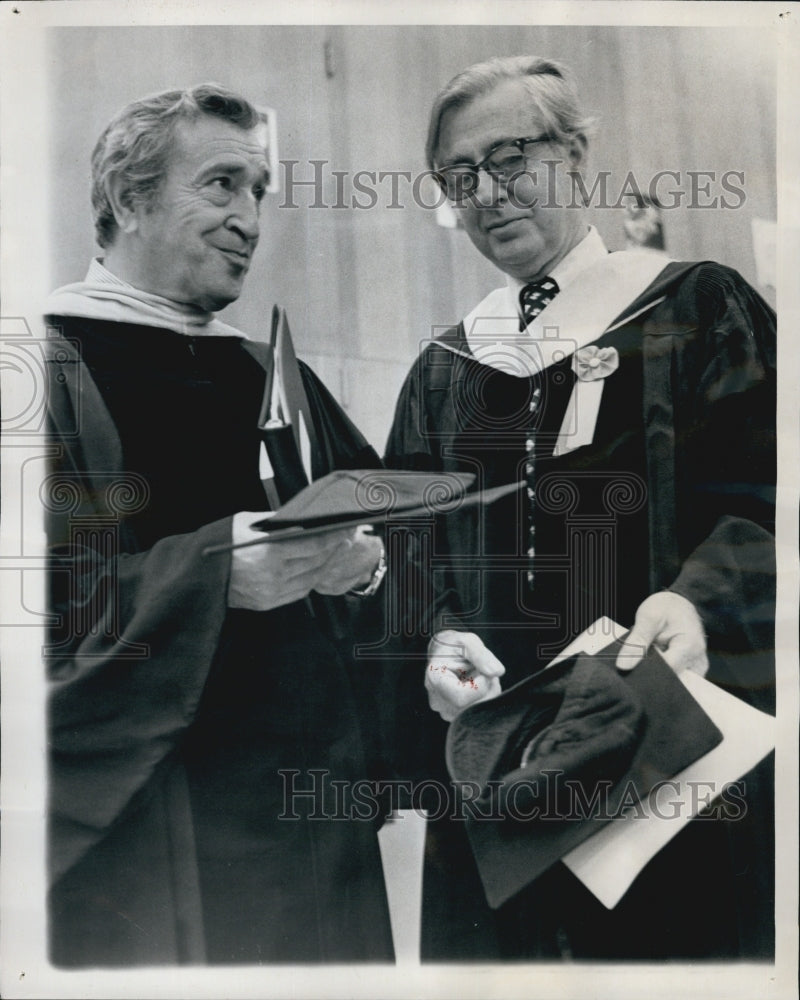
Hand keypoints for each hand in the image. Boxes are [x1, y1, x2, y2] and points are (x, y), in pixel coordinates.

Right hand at [228, 513, 381, 610]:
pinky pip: (299, 592)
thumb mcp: (246, 522)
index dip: (334, 538)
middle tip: (347, 538)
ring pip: (311, 578)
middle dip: (334, 549)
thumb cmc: (219, 542)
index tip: (348, 529)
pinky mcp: (267, 603)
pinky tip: (317, 567)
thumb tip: (304, 518)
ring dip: (326, 565)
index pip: (314, 545)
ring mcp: (270, 592)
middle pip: (316, 562)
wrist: (194, 574)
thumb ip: (277, 521)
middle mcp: (272, 575)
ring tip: (335, 551)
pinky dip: (311, 578)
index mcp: (268, 552)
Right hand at [425, 630, 504, 721]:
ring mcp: (446, 711)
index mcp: (435, 679)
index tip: (483, 670)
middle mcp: (437, 700)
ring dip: (488, 691)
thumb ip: (481, 655)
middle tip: (483, 669)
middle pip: (473, 705)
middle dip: (487, 687)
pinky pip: (479, 712)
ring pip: (479, 710)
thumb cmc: (456, 646)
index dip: (480, 685)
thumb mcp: (468, 641)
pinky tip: (478, 685)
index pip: (461, 697)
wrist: (445, 655)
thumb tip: (497, 672)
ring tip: (479, 674)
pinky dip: (485, 698)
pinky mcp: (456, 716)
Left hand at [615, 592, 708, 675]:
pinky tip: (653, 661)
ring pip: (672, 682)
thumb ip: (637, 642)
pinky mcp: (692, 672)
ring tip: (646, 656)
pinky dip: (662, 672)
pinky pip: (675, 679)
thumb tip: (623, 666)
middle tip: (637, 658)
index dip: (646, 670)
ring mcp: (696, 669)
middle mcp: (698, 662)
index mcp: (690, 647)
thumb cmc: (666, 607)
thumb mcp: (648, 617)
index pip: (665, 672)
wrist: (679, 605)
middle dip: (650, 673)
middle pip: (670, 680)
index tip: (631, 663)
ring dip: (656, 673)